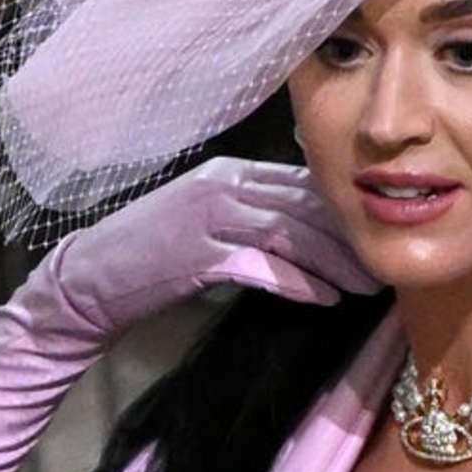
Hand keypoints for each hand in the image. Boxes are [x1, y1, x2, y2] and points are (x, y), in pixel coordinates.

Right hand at [47, 157, 380, 338]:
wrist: (88, 280)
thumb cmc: (153, 258)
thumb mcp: (208, 224)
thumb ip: (253, 219)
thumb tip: (310, 236)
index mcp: (228, 173)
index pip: (300, 183)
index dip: (343, 210)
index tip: (376, 235)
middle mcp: (222, 185)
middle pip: (302, 205)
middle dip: (348, 237)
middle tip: (383, 265)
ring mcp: (206, 217)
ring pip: (288, 232)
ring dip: (333, 261)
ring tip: (365, 286)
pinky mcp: (194, 253)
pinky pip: (258, 264)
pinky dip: (295, 281)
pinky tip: (323, 298)